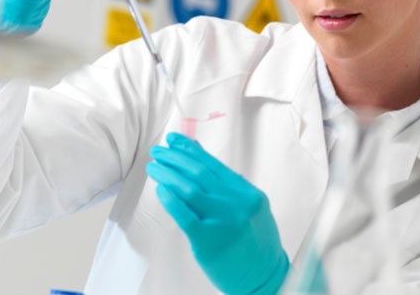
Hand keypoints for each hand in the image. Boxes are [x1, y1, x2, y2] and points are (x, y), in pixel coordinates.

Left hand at [146, 132, 289, 294]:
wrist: (265, 278)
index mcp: (247, 194)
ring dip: (168, 174)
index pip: (213, 165)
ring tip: (154, 167)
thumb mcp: (249, 208)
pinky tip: (161, 189)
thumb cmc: (254, 243)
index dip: (190, 149)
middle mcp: (237, 204)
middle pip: (199, 172)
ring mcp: (224, 222)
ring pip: (189, 189)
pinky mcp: (209, 241)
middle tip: (157, 151)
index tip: (174, 140)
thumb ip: (227, 186)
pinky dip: (170, 199)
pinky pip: (184, 214)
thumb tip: (199, 158)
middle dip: (175, 158)